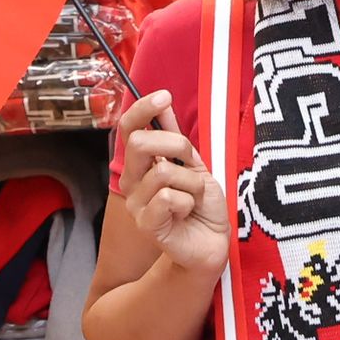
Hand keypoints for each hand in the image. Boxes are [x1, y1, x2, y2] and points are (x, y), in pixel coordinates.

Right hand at [110, 90, 228, 279]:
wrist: (211, 244)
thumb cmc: (202, 207)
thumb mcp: (194, 165)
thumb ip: (176, 137)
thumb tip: (163, 104)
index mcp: (141, 165)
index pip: (129, 129)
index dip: (142, 109)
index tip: (164, 96)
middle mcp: (132, 182)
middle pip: (140, 143)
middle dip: (177, 145)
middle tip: (193, 164)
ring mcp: (137, 204)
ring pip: (163, 172)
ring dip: (191, 182)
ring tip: (194, 198)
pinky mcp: (147, 224)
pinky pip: (168, 197)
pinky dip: (188, 202)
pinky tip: (187, 213)